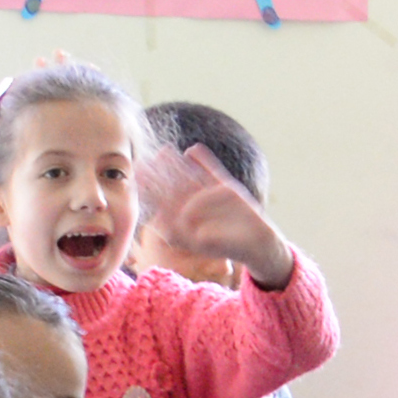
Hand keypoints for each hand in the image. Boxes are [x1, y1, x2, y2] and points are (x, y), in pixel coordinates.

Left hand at [146, 146, 292, 287]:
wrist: (259, 243)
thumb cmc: (230, 247)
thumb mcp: (205, 243)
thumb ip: (188, 232)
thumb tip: (177, 221)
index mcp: (185, 219)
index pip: (165, 202)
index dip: (152, 191)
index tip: (138, 181)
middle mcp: (195, 205)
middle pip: (173, 186)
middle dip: (159, 175)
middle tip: (141, 162)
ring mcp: (209, 194)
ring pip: (189, 176)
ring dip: (175, 164)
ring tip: (163, 151)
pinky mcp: (225, 186)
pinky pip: (211, 171)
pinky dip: (203, 160)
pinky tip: (193, 150)